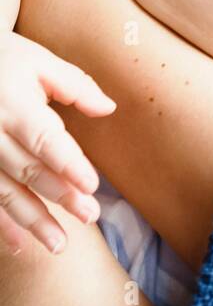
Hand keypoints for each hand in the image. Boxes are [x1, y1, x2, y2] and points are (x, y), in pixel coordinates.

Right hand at [0, 29, 116, 254]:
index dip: (68, 163)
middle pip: (29, 170)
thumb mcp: (41, 62)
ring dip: (32, 221)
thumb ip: (76, 86)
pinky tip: (20, 246)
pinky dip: (2, 225)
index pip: (45, 139)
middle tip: (90, 215)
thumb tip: (108, 108)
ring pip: (5, 192)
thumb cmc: (7, 59)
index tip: (92, 184)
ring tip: (59, 244)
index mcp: (16, 104)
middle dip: (60, 196)